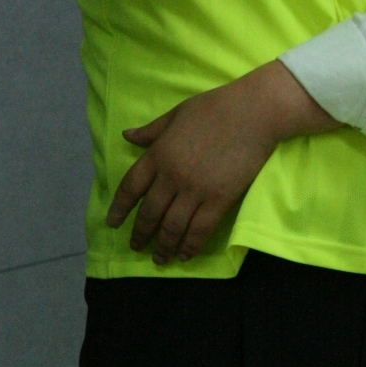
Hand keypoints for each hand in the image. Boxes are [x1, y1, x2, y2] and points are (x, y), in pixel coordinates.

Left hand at [107, 61, 334, 264]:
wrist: (254, 112)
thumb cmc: (214, 108)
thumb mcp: (176, 115)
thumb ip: (151, 131)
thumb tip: (127, 136)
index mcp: (158, 154)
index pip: (130, 188)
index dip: (119, 208)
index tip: (112, 223)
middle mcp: (172, 176)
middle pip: (149, 213)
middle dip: (140, 234)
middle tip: (136, 246)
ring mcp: (195, 190)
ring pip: (172, 227)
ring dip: (163, 246)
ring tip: (158, 258)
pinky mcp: (220, 200)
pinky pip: (200, 229)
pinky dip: (190, 246)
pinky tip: (184, 256)